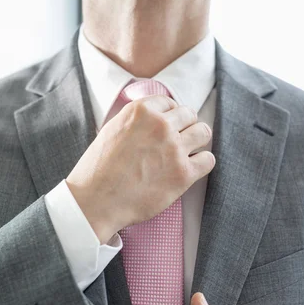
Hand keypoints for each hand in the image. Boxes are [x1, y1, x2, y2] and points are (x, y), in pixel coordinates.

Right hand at [66, 95, 214, 243]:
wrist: (96, 201)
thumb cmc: (99, 170)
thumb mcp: (112, 130)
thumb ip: (136, 120)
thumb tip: (155, 117)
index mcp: (141, 111)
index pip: (170, 103)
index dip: (170, 116)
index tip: (167, 128)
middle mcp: (160, 125)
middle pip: (190, 115)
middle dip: (185, 127)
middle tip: (177, 141)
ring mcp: (174, 149)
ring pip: (203, 132)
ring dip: (197, 141)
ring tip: (185, 153)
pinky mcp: (183, 173)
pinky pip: (208, 160)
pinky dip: (202, 163)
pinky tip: (190, 169)